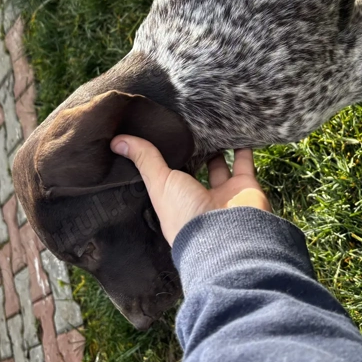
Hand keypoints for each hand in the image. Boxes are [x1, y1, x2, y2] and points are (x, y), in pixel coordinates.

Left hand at [110, 135, 270, 244]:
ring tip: (208, 124)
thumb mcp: (160, 184)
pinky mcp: (245, 187)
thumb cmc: (187, 217)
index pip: (166, 178)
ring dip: (216, 147)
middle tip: (183, 126)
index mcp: (175, 202)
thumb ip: (144, 160)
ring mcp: (223, 194)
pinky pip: (245, 162)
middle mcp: (199, 199)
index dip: (161, 160)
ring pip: (219, 165)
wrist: (229, 238)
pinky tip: (236, 129)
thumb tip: (116, 141)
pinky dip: (243, 147)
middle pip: (193, 171)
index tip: (155, 137)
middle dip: (189, 152)